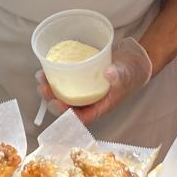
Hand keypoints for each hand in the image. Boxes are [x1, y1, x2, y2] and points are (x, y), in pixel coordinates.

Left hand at [36, 37, 151, 124]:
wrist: (135, 60)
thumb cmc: (133, 72)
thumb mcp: (127, 74)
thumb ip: (119, 75)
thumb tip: (108, 74)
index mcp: (100, 105)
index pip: (82, 116)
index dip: (67, 114)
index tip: (56, 104)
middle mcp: (90, 99)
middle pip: (68, 105)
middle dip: (52, 99)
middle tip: (43, 87)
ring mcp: (85, 88)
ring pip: (64, 92)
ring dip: (50, 87)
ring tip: (40, 76)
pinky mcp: (81, 76)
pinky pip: (66, 79)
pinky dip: (56, 75)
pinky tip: (48, 66)